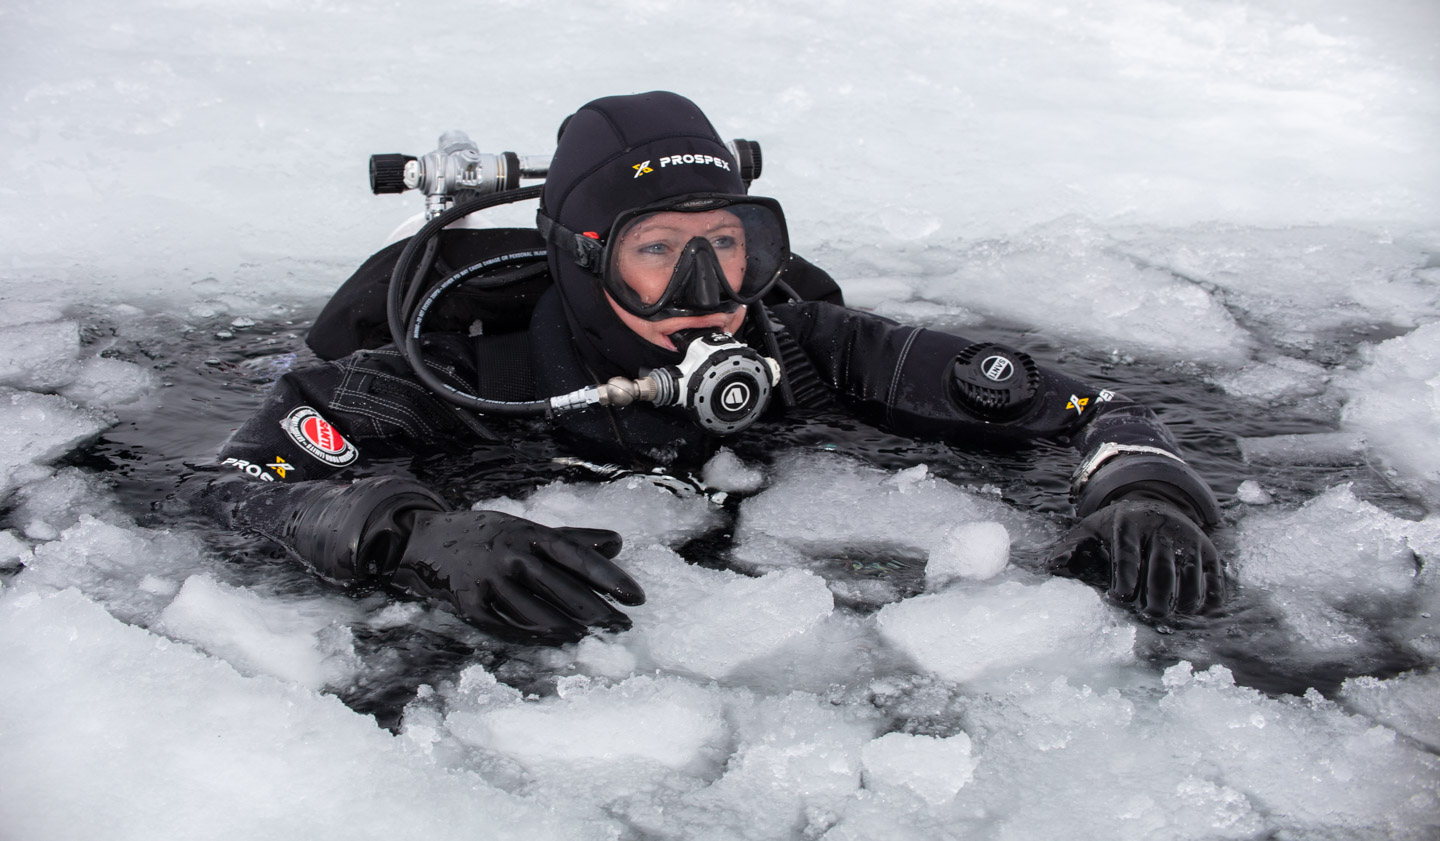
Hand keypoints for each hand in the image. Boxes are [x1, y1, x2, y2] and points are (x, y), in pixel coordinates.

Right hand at [389, 510, 644, 643]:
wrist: (423, 539)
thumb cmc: (486, 535)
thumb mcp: (527, 529)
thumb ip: (572, 538)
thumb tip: (618, 543)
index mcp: (529, 533)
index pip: (578, 556)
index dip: (610, 578)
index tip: (637, 598)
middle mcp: (510, 553)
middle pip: (561, 587)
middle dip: (597, 610)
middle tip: (624, 627)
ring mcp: (487, 579)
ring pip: (533, 610)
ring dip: (565, 627)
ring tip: (591, 639)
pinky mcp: (465, 602)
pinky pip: (500, 625)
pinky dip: (526, 636)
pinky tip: (550, 643)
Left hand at [1047, 500, 1222, 617]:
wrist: (1156, 503)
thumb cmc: (1117, 526)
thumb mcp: (1090, 528)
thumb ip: (1070, 546)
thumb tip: (1052, 566)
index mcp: (1129, 525)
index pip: (1128, 555)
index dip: (1125, 580)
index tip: (1120, 600)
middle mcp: (1161, 530)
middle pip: (1161, 569)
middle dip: (1155, 598)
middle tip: (1149, 615)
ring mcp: (1188, 539)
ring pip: (1190, 575)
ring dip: (1183, 601)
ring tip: (1172, 616)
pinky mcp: (1208, 551)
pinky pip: (1214, 577)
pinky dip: (1210, 597)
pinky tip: (1199, 612)